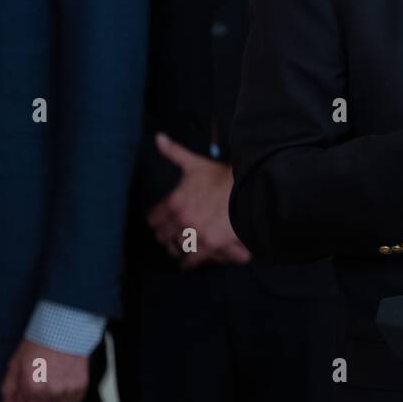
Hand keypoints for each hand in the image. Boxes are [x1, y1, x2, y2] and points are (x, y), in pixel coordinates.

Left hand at [0, 338, 87, 401]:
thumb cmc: (40, 342)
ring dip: (52, 401)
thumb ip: (9, 387)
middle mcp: (48, 392)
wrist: (65, 330)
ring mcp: (65, 390)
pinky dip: (68, 397)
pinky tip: (64, 384)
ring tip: (52, 384)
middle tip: (40, 387)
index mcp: (30, 388)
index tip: (27, 393)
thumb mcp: (16, 362)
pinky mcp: (79, 386)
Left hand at [147, 133, 250, 268]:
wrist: (249, 189)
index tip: (160, 224)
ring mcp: (195, 234)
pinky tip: (187, 264)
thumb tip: (158, 137)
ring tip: (179, 249)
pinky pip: (191, 261)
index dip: (157, 222)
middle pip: (162, 236)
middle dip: (166, 237)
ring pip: (175, 249)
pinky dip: (188, 263)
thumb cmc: (223, 176)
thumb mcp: (195, 163)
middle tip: (169, 238)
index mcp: (174, 201)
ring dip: (177, 249)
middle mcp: (181, 219)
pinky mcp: (209, 246)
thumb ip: (174, 152)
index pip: (154, 219)